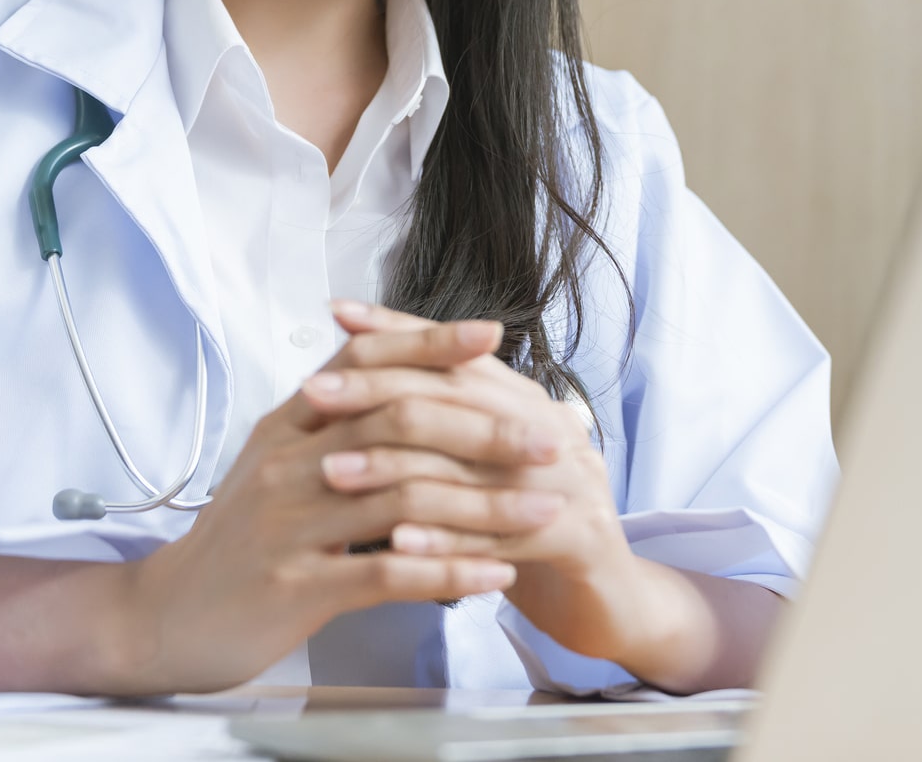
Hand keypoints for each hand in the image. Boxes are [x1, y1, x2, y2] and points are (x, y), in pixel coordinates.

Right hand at [102, 314, 566, 692]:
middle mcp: (287, 463)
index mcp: (286, 424)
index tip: (491, 334)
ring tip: (545, 510)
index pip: (363, 361)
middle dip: (485, 429)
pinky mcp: (297, 585)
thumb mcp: (274, 461)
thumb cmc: (236, 540)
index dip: (428, 343)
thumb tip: (394, 369)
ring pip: (405, 496)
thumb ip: (330, 419)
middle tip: (549, 440)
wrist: (165, 617)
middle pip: (398, 423)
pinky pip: (388, 571)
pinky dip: (451, 571)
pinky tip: (498, 576)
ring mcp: (290, 524)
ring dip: (486, 505)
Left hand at [303, 299, 643, 661]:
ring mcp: (574, 481)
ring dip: (397, 468)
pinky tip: (395, 544)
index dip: (400, 332)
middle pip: (461, 397)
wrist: (607, 603)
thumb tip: (369, 369)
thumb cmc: (527, 531)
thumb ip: (442, 423)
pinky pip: (503, 535)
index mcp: (530, 404)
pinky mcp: (582, 538)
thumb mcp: (483, 469)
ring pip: (474, 465)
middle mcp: (554, 428)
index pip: (458, 355)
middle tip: (314, 395)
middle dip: (381, 392)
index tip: (340, 317)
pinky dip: (445, 540)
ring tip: (334, 472)